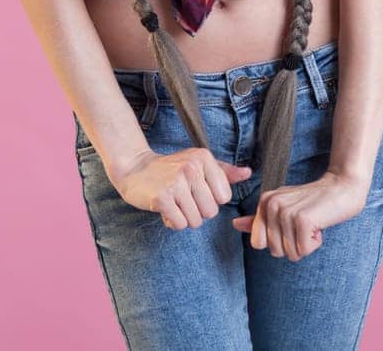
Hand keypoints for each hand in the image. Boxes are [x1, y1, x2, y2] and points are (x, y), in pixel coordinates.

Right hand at [108, 148, 252, 229]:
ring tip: (174, 203)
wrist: (135, 169)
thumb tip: (248, 173)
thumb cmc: (171, 168)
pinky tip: (165, 209)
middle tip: (183, 199)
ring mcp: (176, 183)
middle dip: (198, 212)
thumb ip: (224, 171)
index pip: (224, 196)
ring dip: (185, 218)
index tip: (196, 191)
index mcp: (204, 158)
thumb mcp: (198, 163)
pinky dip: (173, 222)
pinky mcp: (162, 198)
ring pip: (196, 221)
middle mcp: (192, 168)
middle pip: (211, 212)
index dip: (212, 200)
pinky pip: (180, 224)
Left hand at [231, 170, 368, 261]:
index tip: (292, 226)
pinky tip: (319, 226)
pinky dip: (315, 244)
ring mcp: (286, 212)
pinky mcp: (302, 220)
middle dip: (293, 245)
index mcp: (264, 202)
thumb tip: (234, 224)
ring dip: (305, 245)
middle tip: (305, 225)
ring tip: (313, 224)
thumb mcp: (284, 207)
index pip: (258, 244)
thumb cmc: (314, 201)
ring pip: (290, 253)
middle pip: (274, 251)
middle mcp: (271, 205)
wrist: (343, 187)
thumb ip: (259, 219)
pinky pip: (303, 251)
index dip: (279, 242)